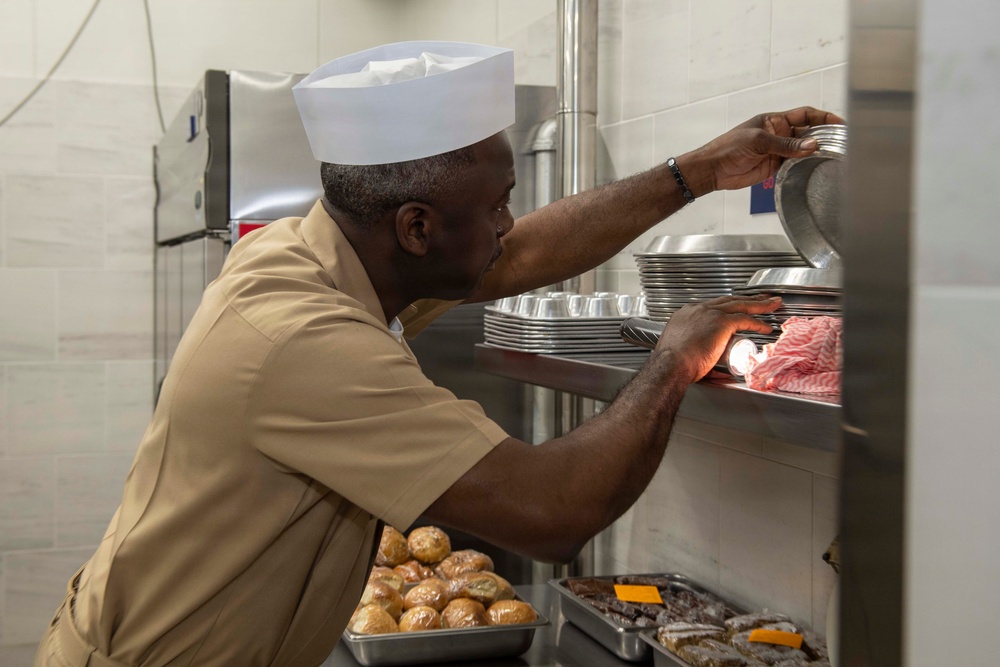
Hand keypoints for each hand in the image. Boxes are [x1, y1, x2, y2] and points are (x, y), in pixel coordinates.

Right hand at [655, 294, 781, 382]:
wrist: (671, 364)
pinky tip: (766, 327)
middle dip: (746, 299)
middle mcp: (698, 310)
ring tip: (771, 304)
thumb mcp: (679, 352)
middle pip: (728, 300)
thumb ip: (692, 354)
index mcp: (686, 314)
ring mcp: (710, 314)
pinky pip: (746, 320)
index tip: (734, 308)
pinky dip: (758, 323)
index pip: (711, 306)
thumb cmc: (672, 363)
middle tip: (759, 298)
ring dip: (758, 305)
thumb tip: (710, 368)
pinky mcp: (721, 322)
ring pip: (740, 305)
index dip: (726, 307)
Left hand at [684, 107, 845, 194]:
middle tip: (842, 142)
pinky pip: (795, 165)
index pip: (805, 115)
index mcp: (775, 120)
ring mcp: (778, 151)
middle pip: (808, 133)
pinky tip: (816, 167)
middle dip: (824, 136)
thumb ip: (785, 145)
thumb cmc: (729, 148)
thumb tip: (812, 146)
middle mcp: (779, 134)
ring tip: (835, 155)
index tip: (840, 123)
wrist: (713, 169)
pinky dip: (805, 166)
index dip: (823, 118)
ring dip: (816, 152)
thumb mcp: (758, 142)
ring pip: (803, 150)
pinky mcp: (775, 167)